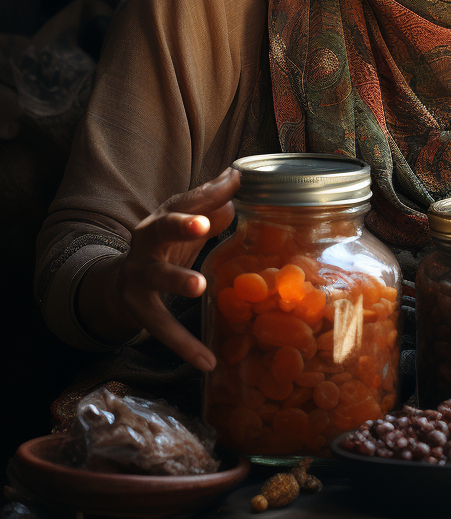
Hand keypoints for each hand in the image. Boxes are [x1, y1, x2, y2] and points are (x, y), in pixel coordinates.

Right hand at [79, 167, 239, 370]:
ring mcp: (139, 275)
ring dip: (177, 279)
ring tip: (199, 287)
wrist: (120, 282)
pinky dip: (184, 345)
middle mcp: (146, 242)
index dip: (210, 193)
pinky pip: (162, 328)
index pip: (187, 201)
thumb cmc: (167, 245)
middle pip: (162, 228)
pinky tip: (207, 362)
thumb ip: (212, 203)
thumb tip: (240, 179)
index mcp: (163, 217)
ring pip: (157, 276)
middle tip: (203, 226)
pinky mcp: (139, 308)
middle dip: (181, 226)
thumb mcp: (186, 223)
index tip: (235, 182)